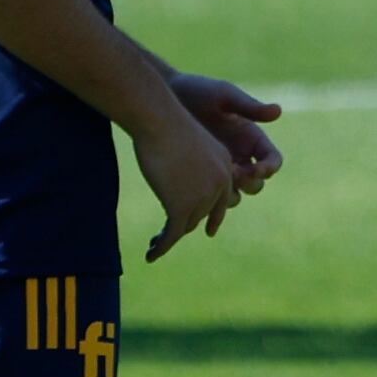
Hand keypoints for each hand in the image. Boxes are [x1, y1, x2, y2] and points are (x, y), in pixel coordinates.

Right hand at [132, 113, 240, 262]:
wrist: (159, 122)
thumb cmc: (168, 125)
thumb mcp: (190, 145)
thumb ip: (193, 166)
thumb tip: (185, 187)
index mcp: (225, 165)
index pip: (222, 199)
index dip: (214, 217)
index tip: (209, 231)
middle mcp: (220, 183)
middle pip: (201, 214)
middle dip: (184, 225)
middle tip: (166, 236)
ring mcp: (203, 197)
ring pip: (186, 225)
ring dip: (169, 237)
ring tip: (154, 244)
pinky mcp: (182, 207)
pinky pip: (172, 235)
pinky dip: (162, 247)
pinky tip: (151, 255)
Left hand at [165, 73, 283, 194]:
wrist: (166, 97)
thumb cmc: (198, 91)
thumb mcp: (225, 96)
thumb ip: (250, 107)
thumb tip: (278, 111)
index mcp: (252, 138)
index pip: (272, 160)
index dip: (269, 168)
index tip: (256, 169)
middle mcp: (240, 156)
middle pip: (257, 183)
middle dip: (249, 182)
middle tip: (232, 173)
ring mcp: (220, 169)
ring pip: (235, 195)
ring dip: (230, 195)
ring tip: (214, 180)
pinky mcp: (200, 176)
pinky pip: (211, 197)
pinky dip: (210, 199)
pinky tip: (199, 185)